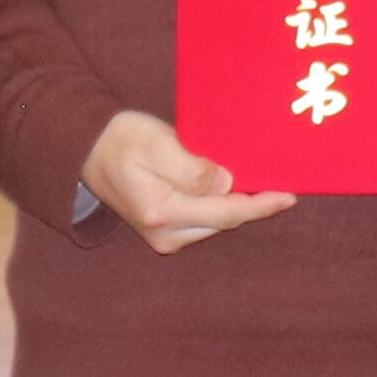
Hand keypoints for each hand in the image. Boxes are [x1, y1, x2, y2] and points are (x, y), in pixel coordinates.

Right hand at [83, 109, 293, 254]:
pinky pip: (204, 220)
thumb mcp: (156, 143)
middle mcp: (164, 234)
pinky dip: (222, 206)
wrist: (86, 149)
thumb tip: (226, 183)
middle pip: (224, 222)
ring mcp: (163, 237)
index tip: (289, 196)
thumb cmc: (120, 139)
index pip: (225, 213)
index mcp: (162, 213)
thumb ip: (191, 168)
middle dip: (253, 205)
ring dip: (238, 205)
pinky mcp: (164, 231)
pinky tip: (235, 190)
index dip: (260, 205)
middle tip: (282, 183)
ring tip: (264, 184)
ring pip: (216, 223)